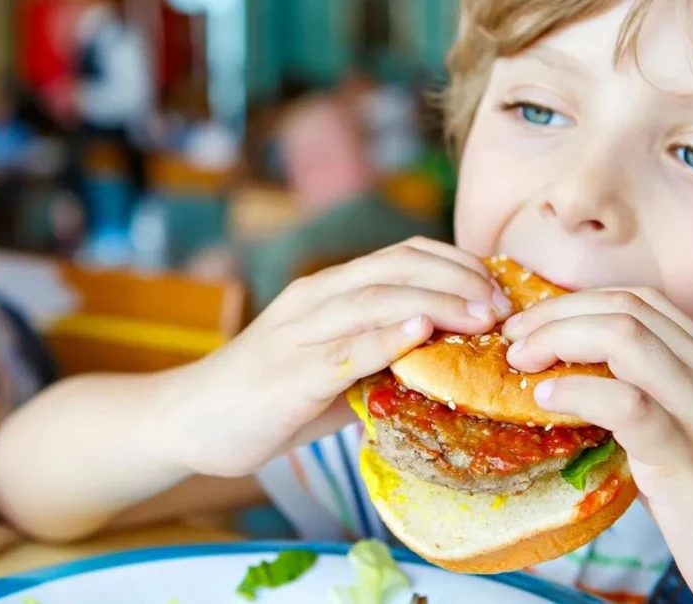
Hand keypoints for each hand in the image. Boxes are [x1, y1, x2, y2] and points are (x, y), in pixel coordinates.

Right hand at [162, 238, 513, 477]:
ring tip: (481, 314)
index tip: (496, 286)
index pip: (401, 257)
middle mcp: (314, 299)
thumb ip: (378, 355)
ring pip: (374, 299)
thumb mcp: (332, 366)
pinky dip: (384, 337)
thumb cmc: (268, 394)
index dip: (455, 263)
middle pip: (394, 268)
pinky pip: (342, 350)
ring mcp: (298, 334)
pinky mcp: (288, 375)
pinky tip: (420, 331)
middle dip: (456, 279)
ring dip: (435, 301)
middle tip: (502, 304)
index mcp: (327, 291)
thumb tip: (443, 359)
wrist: (190, 418)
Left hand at [501, 289, 692, 603]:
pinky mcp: (688, 458)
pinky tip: (546, 399)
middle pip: (624, 309)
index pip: (640, 301)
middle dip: (556, 315)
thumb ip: (642, 403)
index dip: (576, 302)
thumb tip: (567, 389)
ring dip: (558, 339)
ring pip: (625, 338)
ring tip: (521, 362)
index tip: (532, 324)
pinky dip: (577, 391)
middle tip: (513, 338)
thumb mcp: (688, 434)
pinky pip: (626, 404)